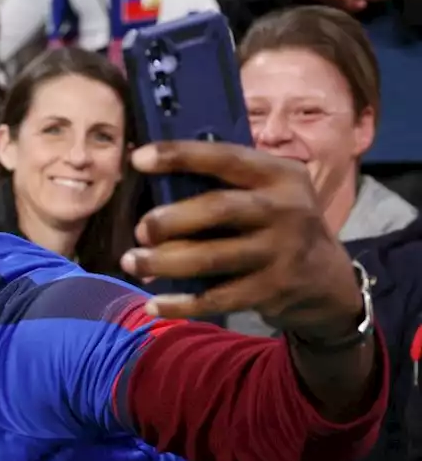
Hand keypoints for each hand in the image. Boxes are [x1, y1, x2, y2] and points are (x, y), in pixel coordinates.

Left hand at [121, 141, 364, 341]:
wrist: (329, 282)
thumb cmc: (279, 228)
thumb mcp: (269, 195)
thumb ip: (226, 187)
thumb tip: (155, 192)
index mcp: (280, 175)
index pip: (225, 158)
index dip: (180, 156)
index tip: (138, 159)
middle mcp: (286, 209)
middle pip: (218, 209)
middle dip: (170, 220)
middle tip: (140, 230)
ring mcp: (282, 252)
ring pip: (211, 258)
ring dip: (164, 262)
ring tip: (131, 262)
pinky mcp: (273, 290)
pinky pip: (217, 299)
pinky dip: (181, 304)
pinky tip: (153, 304)